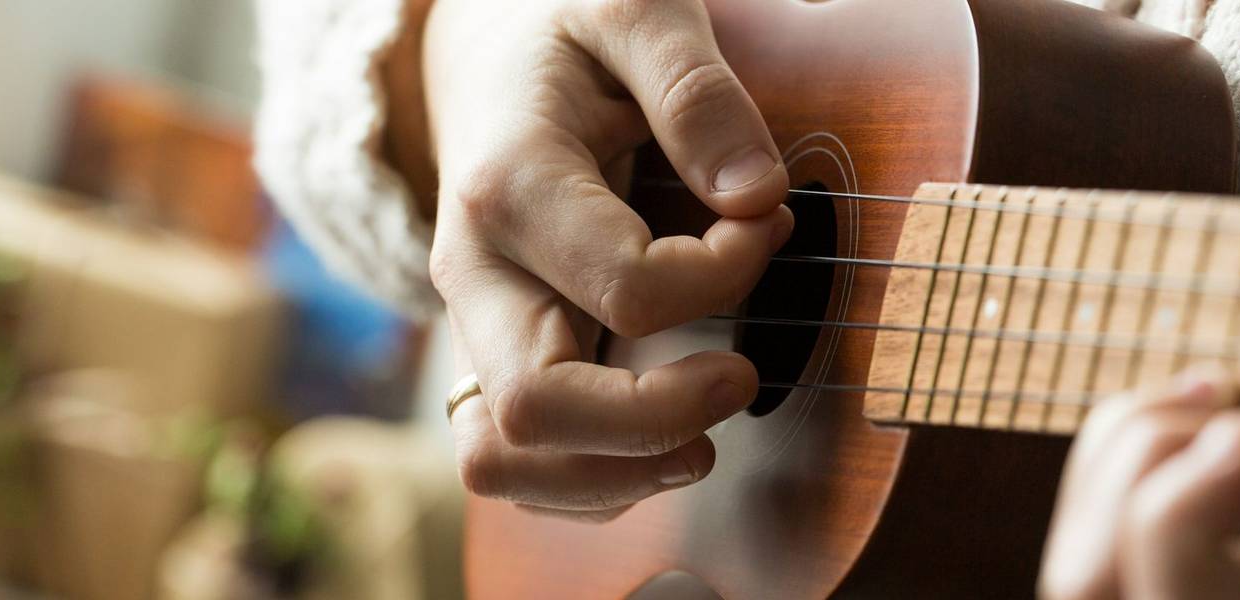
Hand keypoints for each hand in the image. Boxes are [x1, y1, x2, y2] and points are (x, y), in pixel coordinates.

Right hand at [422, 0, 792, 519]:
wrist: (480, 49)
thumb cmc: (560, 27)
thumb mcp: (630, 10)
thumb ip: (694, 90)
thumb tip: (756, 197)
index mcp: (510, 187)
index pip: (630, 290)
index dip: (725, 275)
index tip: (767, 222)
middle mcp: (473, 273)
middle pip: (538, 409)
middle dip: (658, 421)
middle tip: (743, 379)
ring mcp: (473, 322)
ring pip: (505, 460)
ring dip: (614, 472)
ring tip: (701, 440)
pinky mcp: (490, 352)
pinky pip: (519, 459)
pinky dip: (591, 476)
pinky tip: (661, 440)